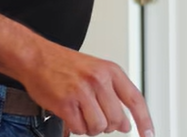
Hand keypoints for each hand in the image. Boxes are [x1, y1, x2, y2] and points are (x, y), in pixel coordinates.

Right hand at [20, 41, 152, 136]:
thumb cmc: (65, 65)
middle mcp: (99, 80)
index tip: (149, 135)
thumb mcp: (96, 72)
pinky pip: (80, 129)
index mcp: (111, 71)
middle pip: (116, 120)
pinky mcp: (66, 103)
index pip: (135, 100)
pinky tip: (71, 115)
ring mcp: (82, 92)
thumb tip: (125, 124)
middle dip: (108, 125)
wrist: (37, 57)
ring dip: (90, 127)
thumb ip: (114, 96)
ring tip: (81, 114)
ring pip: (99, 127)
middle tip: (95, 116)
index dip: (144, 121)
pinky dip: (76, 128)